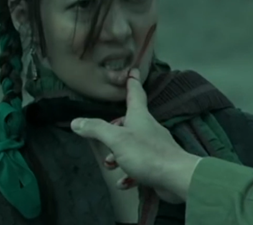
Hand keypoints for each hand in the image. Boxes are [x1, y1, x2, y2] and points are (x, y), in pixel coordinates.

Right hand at [70, 69, 201, 202]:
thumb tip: (76, 121)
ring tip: (110, 164)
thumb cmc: (147, 153)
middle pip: (130, 121)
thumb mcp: (117, 139)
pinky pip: (139, 165)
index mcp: (140, 117)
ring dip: (118, 154)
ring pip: (133, 145)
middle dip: (115, 128)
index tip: (132, 71)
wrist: (176, 176)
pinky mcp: (158, 163)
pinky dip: (129, 172)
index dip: (132, 82)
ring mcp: (155, 146)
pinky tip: (123, 182)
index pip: (135, 94)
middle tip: (103, 136)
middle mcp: (148, 128)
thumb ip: (97, 129)